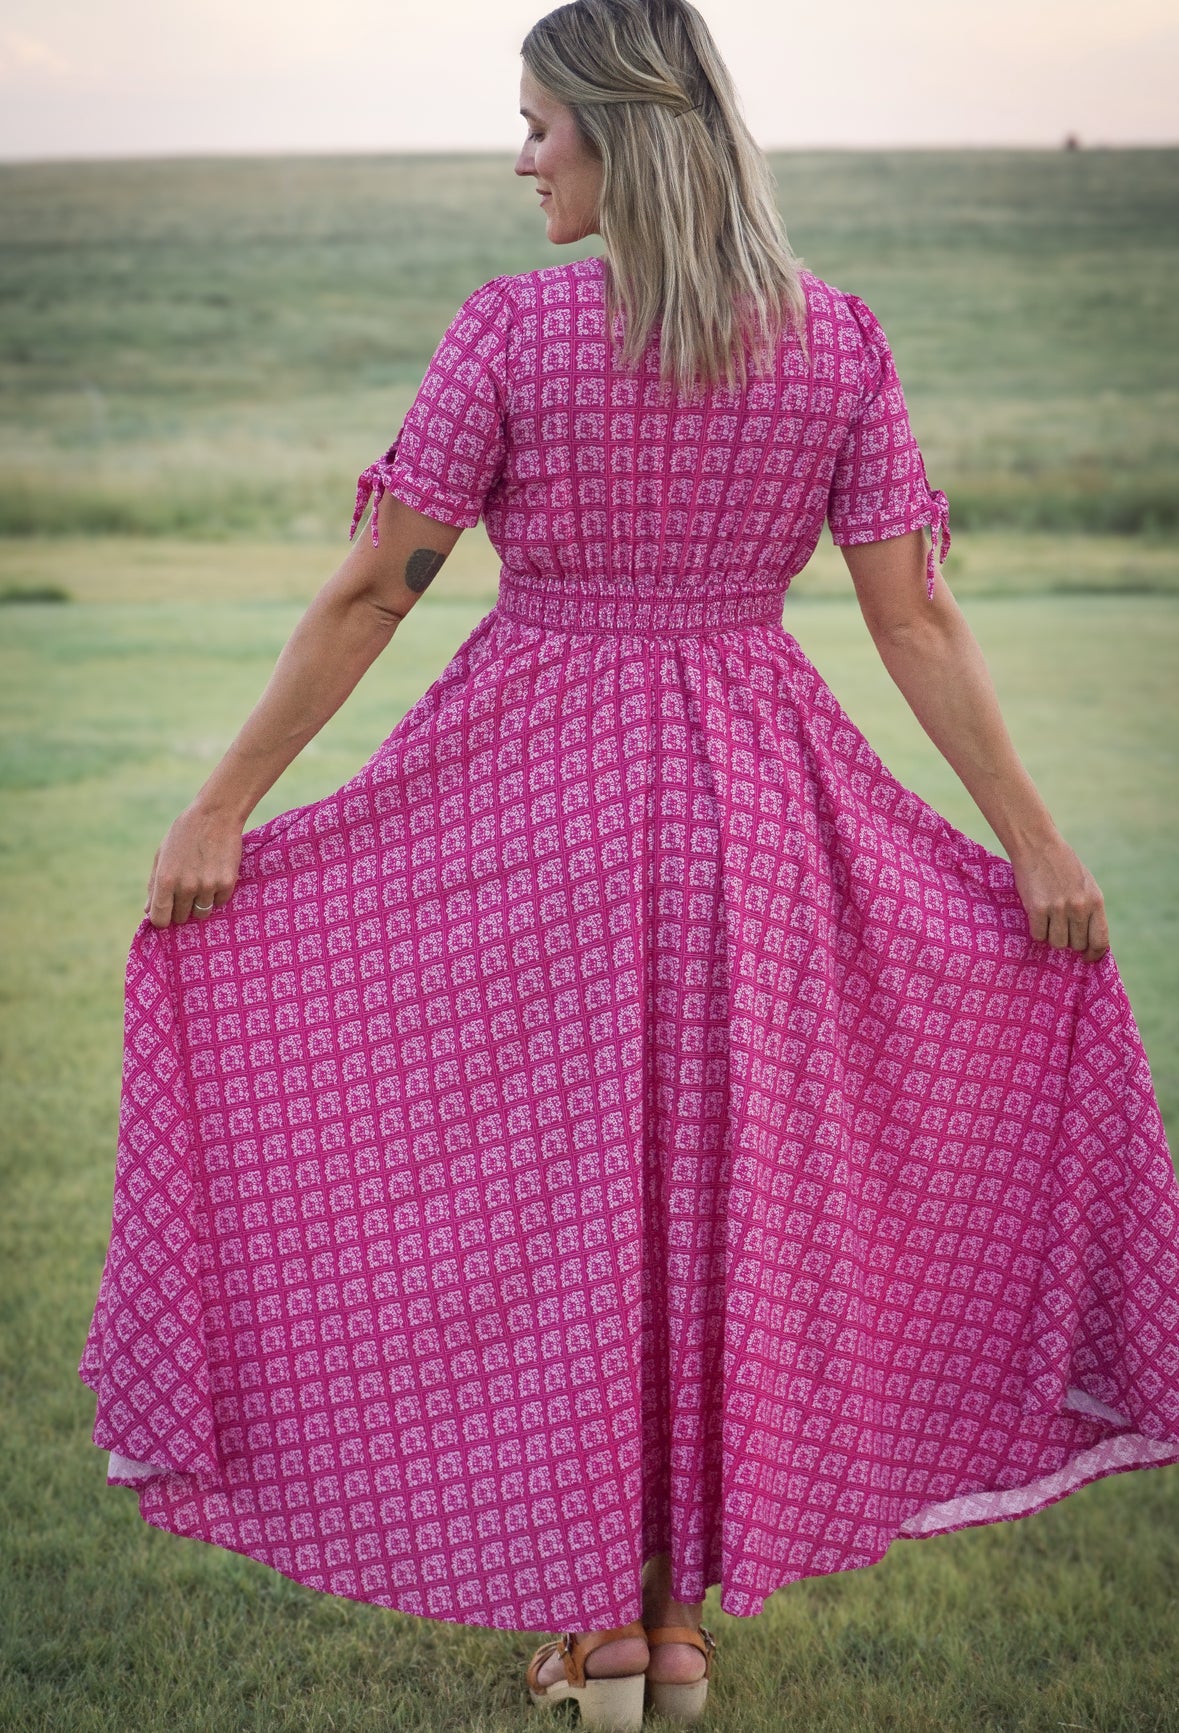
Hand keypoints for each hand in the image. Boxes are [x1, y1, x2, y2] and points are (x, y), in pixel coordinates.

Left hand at [145, 804, 242, 927]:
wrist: (216, 815)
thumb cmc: (185, 833)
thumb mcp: (162, 854)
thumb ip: (154, 884)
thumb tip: (148, 910)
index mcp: (165, 879)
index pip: (160, 918)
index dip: (162, 920)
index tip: (167, 914)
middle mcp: (185, 886)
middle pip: (181, 918)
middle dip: (181, 909)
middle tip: (186, 892)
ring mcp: (207, 886)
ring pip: (201, 912)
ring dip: (200, 903)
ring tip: (202, 883)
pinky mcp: (226, 883)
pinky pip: (219, 902)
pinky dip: (217, 894)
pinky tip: (215, 876)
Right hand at [1009, 833, 1108, 962]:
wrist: (1037, 845)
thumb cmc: (1062, 864)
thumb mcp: (1086, 884)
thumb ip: (1090, 909)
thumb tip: (1089, 938)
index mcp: (1095, 901)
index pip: (1100, 940)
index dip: (1094, 954)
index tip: (1086, 958)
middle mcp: (1079, 907)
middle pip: (1076, 944)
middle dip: (1069, 942)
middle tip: (1060, 930)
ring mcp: (1058, 909)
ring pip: (1057, 943)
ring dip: (1052, 937)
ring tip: (1048, 921)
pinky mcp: (1038, 909)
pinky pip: (1039, 935)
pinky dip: (1037, 931)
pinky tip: (1036, 917)